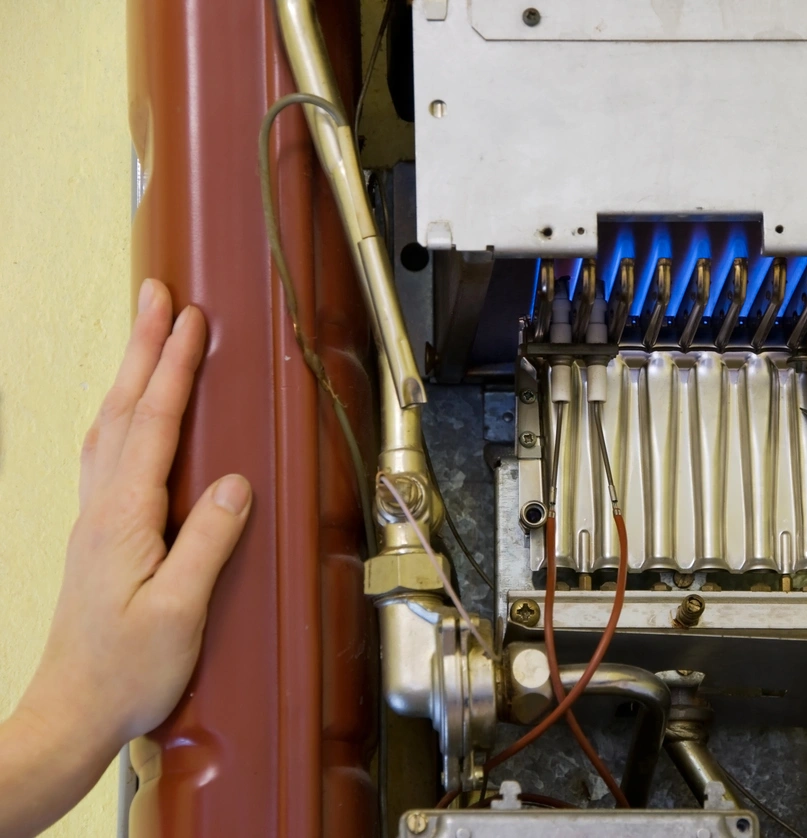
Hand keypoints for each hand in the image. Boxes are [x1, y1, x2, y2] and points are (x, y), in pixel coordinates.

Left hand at [3, 279, 249, 834]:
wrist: (74, 711)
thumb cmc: (126, 671)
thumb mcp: (179, 611)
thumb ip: (207, 542)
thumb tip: (235, 484)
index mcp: (124, 518)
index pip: (153, 425)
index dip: (173, 369)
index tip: (191, 322)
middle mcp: (103, 509)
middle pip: (125, 410)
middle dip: (145, 347)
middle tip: (159, 295)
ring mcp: (96, 520)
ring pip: (112, 426)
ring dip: (131, 374)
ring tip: (149, 336)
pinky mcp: (100, 535)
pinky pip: (108, 454)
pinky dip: (123, 414)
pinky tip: (131, 415)